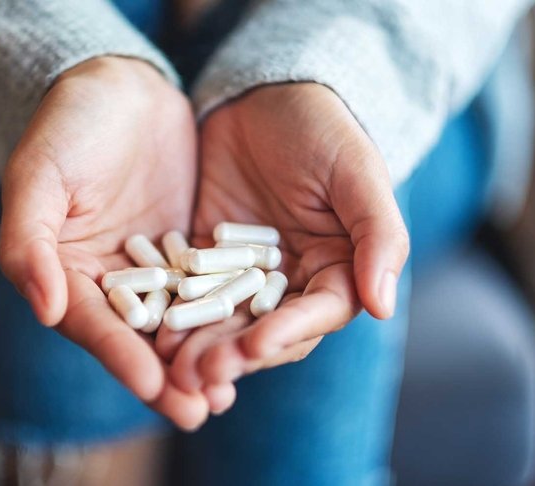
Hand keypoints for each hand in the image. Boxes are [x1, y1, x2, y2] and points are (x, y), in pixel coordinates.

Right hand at [0, 57, 212, 428]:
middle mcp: (109, 280)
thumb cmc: (67, 126)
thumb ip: (29, 244)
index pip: (93, 324)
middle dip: (168, 376)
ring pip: (177, 320)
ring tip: (228, 394)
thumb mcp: (38, 177)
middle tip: (200, 410)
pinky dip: (226, 313)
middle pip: (137, 338)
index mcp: (66, 272)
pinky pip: (209, 285)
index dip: (120, 357)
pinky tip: (252, 336)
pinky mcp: (188, 249)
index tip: (153, 385)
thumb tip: (45, 310)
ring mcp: (152, 267)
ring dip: (200, 357)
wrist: (119, 88)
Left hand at [159, 83, 409, 396]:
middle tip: (202, 374)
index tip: (257, 347)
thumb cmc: (322, 127)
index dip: (288, 333)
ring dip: (200, 347)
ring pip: (223, 321)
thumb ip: (377, 235)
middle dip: (235, 354)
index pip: (316, 314)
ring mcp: (242, 274)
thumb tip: (383, 306)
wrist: (264, 95)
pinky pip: (187, 291)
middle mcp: (290, 282)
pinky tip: (151, 332)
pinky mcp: (202, 260)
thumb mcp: (356, 172)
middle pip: (264, 329)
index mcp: (336, 269)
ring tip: (171, 365)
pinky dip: (173, 312)